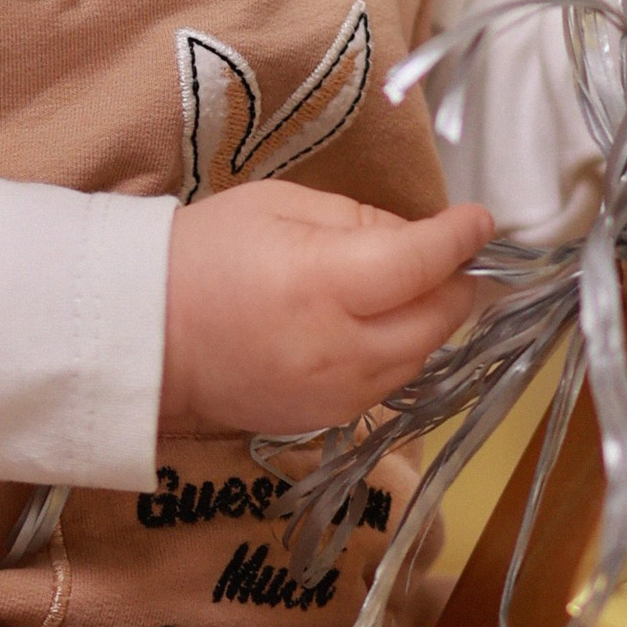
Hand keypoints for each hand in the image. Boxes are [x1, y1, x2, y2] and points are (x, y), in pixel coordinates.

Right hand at [160, 182, 494, 438]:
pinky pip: (388, 384)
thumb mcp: (280, 206)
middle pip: (436, 321)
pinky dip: (401, 352)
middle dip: (458, 285)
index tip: (482, 221)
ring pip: (421, 358)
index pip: (421, 264)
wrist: (144, 338)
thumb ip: (358, 220)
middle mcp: (339, 348)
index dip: (461, 240)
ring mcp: (335, 393)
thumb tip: (418, 238)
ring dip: (433, 322)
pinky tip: (383, 325)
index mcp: (323, 283)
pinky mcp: (324, 420)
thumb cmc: (205, 253)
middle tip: (460, 257)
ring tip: (420, 287)